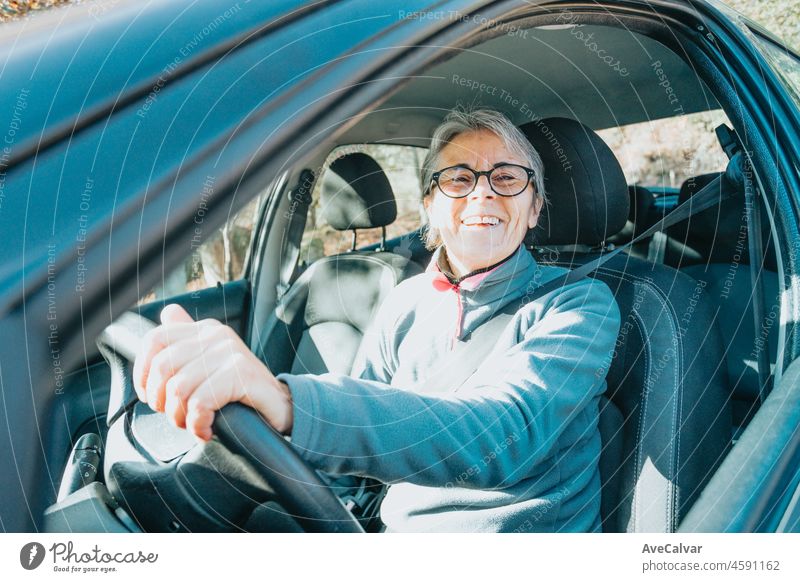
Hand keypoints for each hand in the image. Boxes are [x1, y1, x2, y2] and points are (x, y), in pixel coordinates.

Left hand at [132, 304, 292, 440]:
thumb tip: (168, 313)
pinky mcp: (241, 374)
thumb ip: (188, 340)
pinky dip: (198, 424)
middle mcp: (217, 336)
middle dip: (162, 401)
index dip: (143, 372)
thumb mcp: (211, 363)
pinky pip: (200, 402)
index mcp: (205, 330)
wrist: (284, 407)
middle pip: (162, 367)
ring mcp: (230, 352)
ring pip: (179, 388)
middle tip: (178, 416)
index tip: (151, 397)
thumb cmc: (242, 392)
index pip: (155, 340)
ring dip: (181, 417)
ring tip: (195, 424)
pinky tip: (206, 430)